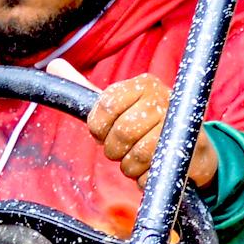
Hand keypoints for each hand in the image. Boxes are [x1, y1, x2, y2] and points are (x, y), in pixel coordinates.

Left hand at [86, 74, 217, 189]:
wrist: (191, 148)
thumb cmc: (145, 125)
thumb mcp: (117, 104)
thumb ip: (85, 88)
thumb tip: (53, 65)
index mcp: (143, 84)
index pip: (105, 105)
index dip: (98, 128)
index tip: (103, 133)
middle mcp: (163, 97)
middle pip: (121, 132)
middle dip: (114, 150)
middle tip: (122, 150)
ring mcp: (178, 124)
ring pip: (137, 155)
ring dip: (131, 167)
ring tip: (139, 159)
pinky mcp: (188, 151)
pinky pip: (152, 172)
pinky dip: (145, 178)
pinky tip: (153, 168)